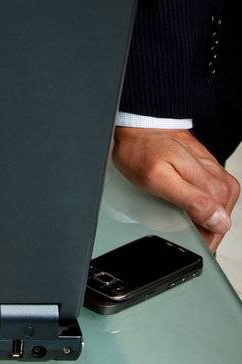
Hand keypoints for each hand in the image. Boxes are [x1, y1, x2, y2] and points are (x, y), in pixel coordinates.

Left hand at [112, 127, 239, 253]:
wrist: (142, 124)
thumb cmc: (144, 150)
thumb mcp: (160, 179)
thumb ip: (192, 201)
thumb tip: (219, 222)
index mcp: (215, 186)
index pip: (218, 228)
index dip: (200, 238)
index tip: (182, 237)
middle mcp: (221, 181)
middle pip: (218, 222)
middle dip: (198, 228)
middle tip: (173, 221)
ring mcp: (216, 176)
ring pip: (214, 211)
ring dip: (197, 217)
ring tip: (175, 211)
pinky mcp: (209, 172)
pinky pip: (209, 198)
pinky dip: (196, 205)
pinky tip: (182, 203)